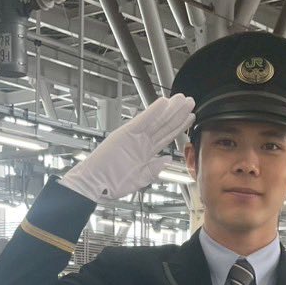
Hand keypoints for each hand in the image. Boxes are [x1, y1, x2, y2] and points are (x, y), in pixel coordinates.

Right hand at [58, 93, 194, 202]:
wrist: (95, 185)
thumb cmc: (112, 183)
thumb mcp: (139, 179)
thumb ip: (154, 169)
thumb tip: (167, 160)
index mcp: (145, 152)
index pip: (166, 136)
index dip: (179, 126)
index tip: (190, 117)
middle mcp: (141, 142)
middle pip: (164, 125)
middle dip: (178, 114)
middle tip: (191, 101)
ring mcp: (134, 137)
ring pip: (156, 121)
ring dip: (170, 109)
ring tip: (182, 99)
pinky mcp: (126, 134)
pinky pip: (142, 121)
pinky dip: (153, 112)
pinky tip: (164, 103)